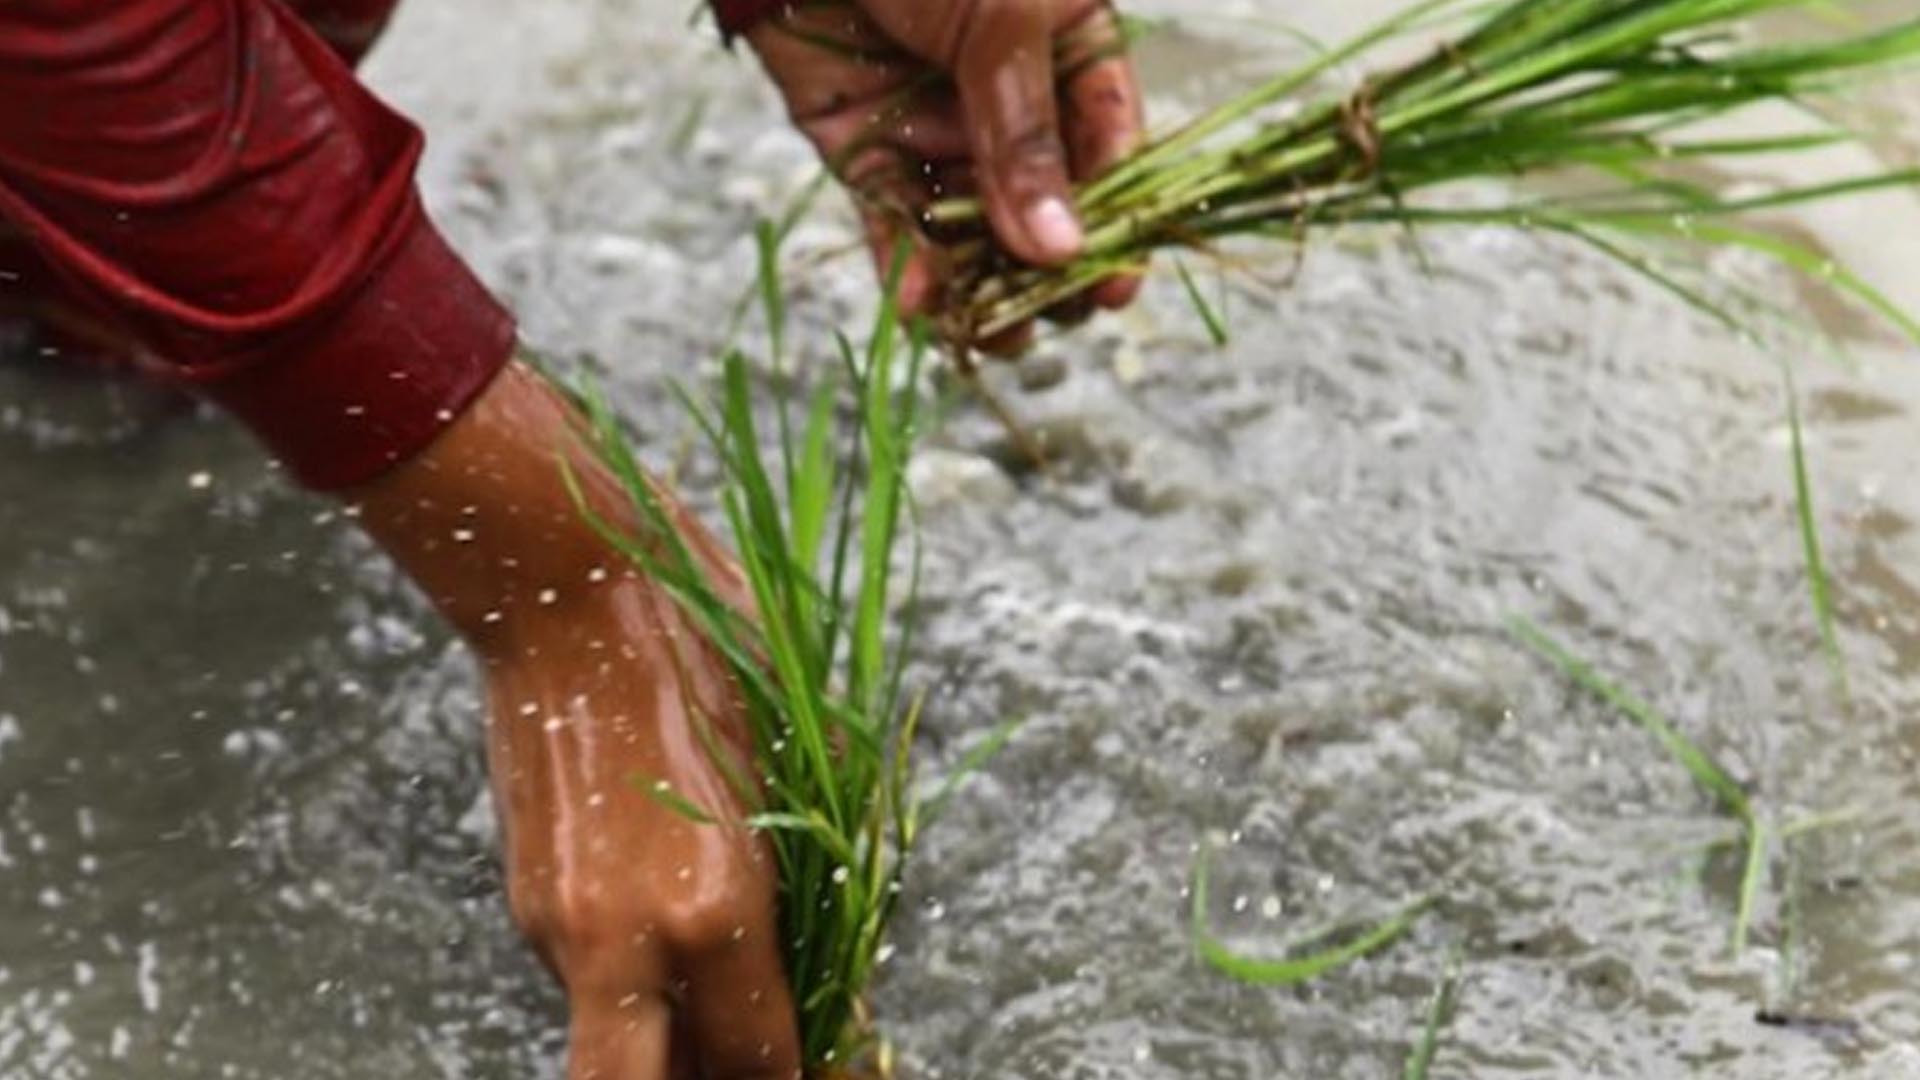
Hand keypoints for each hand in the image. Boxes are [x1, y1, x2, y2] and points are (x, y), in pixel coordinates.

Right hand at [485, 583, 798, 1079]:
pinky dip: (629, 975)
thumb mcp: (801, 766)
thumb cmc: (709, 652)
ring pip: (611, 1040)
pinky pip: (584, 976)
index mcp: (714, 910)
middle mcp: (627, 940)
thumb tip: (831, 972)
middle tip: (746, 1068)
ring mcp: (560, 925)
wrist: (568, 588)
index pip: (760, 1062)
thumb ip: (817, 889)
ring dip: (663, 1038)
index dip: (797, 1078)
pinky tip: (663, 914)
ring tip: (714, 998)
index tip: (822, 1068)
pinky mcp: (524, 897)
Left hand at [745, 0, 1145, 349]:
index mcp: (1070, 50)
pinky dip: (908, 268)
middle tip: (1051, 321)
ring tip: (993, 340)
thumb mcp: (1004, 21)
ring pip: (971, 230)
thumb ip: (1025, 135)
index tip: (1114, 289)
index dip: (1115, 222)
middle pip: (1043, 204)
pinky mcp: (865, 149)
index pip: (1109, 150)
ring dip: (984, 290)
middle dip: (1049, 271)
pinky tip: (925, 308)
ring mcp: (937, 127)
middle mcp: (1009, 97)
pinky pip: (894, 222)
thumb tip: (1058, 248)